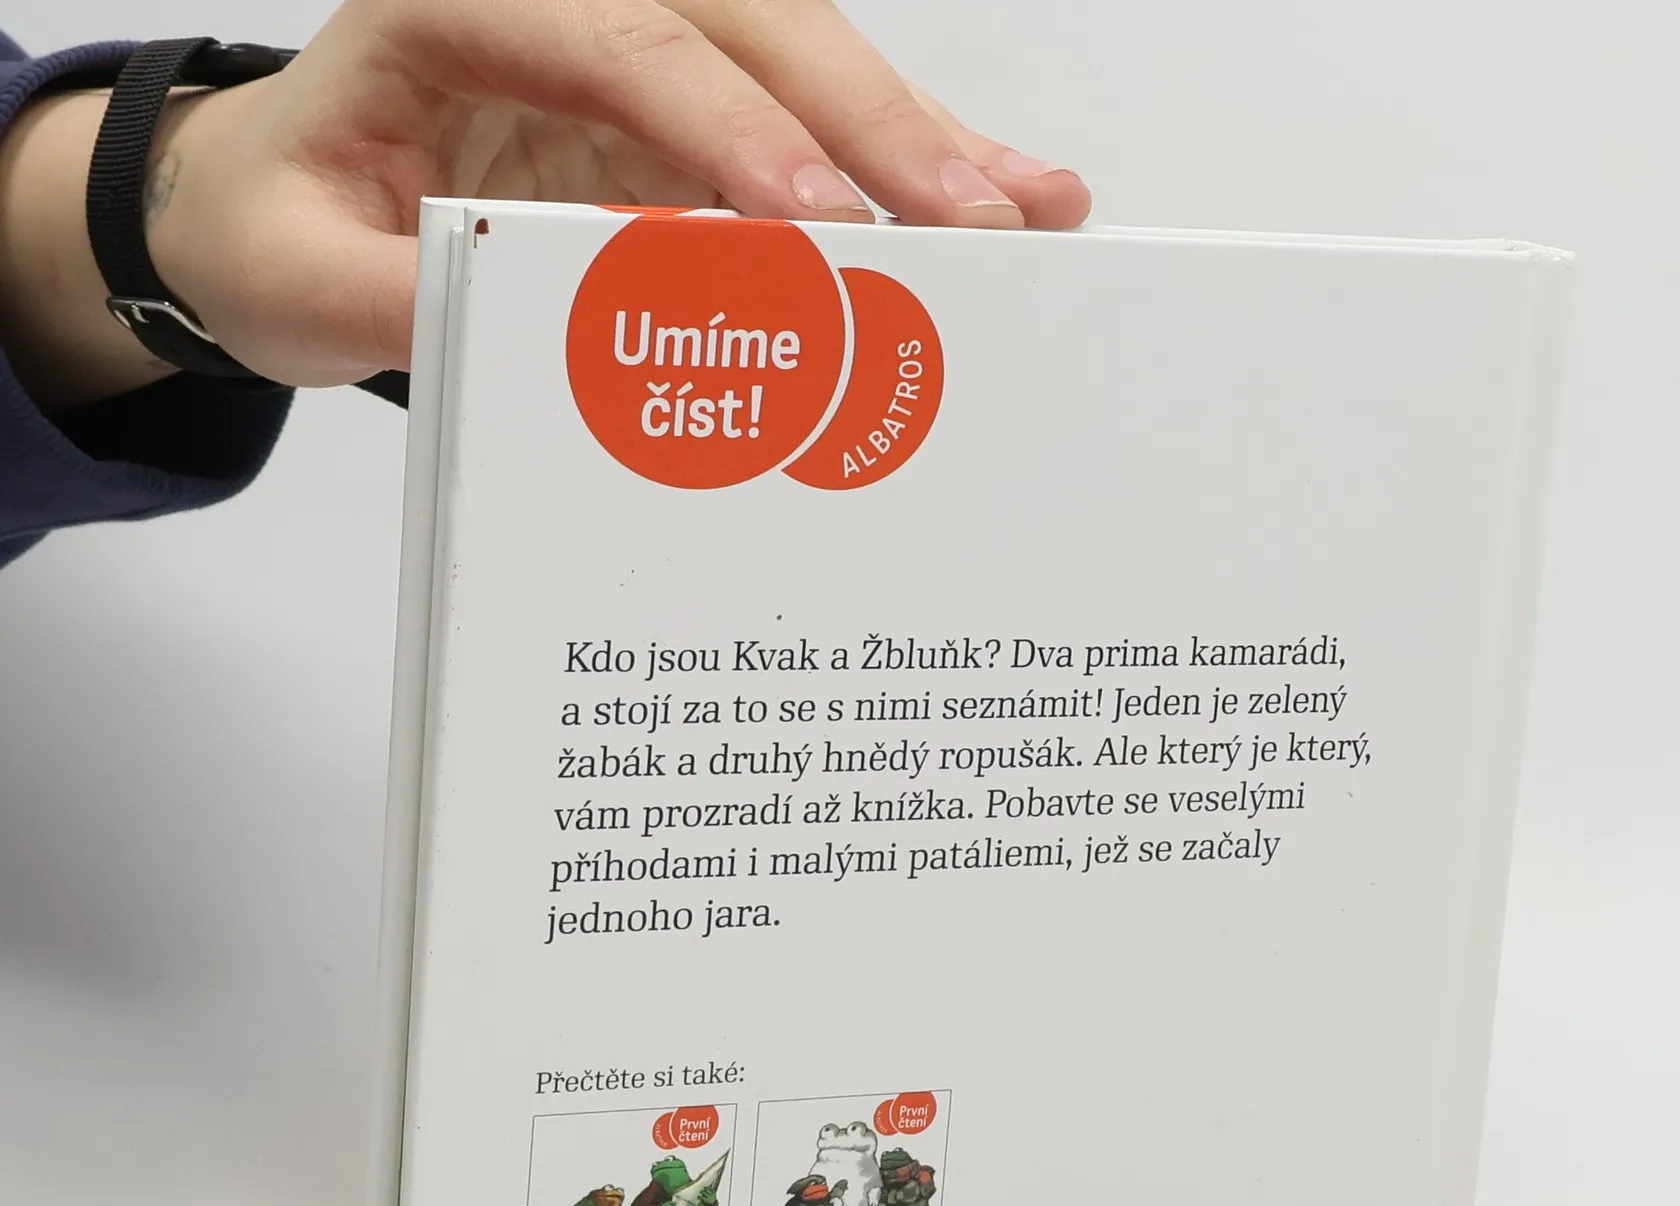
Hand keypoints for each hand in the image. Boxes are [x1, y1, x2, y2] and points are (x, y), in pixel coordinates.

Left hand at [152, 0, 1090, 388]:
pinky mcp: (689, 119)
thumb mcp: (302, 273)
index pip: (619, 39)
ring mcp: (643, 54)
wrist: (275, 208)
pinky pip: (809, 127)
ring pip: (804, 64)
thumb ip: (408, 294)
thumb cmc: (286, 223)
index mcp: (463, 2)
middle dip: (868, 122)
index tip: (816, 220)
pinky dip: (901, 163)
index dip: (728, 126)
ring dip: (920, 136)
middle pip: (748, 26)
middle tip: (969, 219)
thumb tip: (550, 326)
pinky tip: (998, 195)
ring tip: (1032, 206)